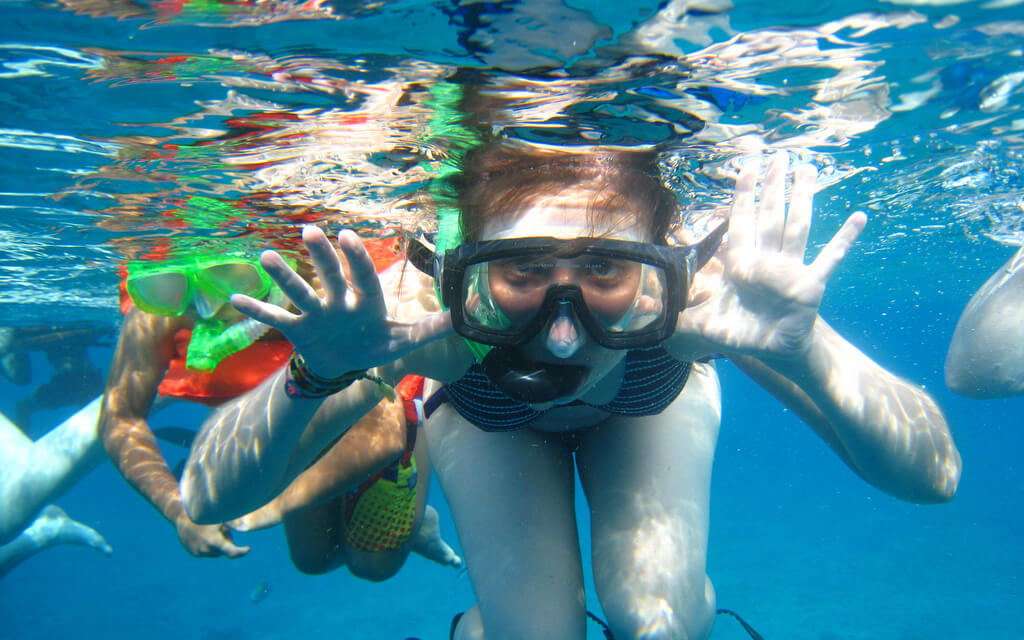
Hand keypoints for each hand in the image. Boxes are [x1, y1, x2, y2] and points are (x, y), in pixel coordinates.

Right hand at [175, 515, 248, 557]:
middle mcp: (205, 549)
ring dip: (217, 545)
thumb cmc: (204, 514)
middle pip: (223, 551)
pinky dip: (208, 545)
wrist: (181, 516)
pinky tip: (204, 534)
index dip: (241, 552)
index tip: (248, 548)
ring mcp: (197, 552)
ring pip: (214, 552)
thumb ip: (233, 524)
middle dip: (227, 543)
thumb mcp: (221, 517)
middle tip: (224, 530)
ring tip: (212, 531)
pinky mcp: (192, 552)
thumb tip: (245, 527)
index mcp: (213, 541)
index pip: (232, 553)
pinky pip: (205, 551)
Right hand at [231, 226, 451, 377]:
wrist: (344, 364)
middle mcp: (339, 301)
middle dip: (321, 257)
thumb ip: (432, 327)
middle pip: (329, 276)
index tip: (347, 236)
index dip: (356, 259)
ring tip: (267, 256)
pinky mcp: (298, 329)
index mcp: (365, 301)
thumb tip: (469, 313)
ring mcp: (315, 313)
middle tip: (310, 231)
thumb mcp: (404, 340)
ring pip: (298, 292)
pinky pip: (275, 319)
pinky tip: (236, 298)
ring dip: (283, 276)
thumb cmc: (375, 344)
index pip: (362, 277)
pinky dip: (257, 310)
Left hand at [676, 152, 865, 359]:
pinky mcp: (811, 286)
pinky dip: (844, 240)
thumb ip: (672, 315)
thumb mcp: (701, 323)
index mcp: (742, 264)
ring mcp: (791, 270)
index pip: (741, 221)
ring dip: (803, 198)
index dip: (742, 195)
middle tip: (779, 155)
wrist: (769, 352)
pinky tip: (859, 219)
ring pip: (798, 226)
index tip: (745, 167)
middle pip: (770, 215)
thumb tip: (638, 306)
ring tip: (809, 169)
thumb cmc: (739, 333)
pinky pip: (830, 259)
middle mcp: (767, 260)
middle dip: (773, 186)